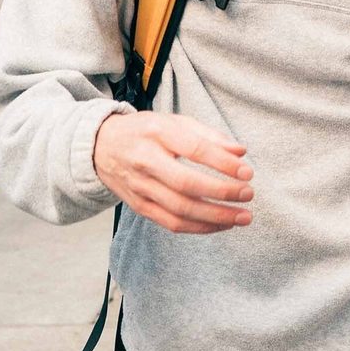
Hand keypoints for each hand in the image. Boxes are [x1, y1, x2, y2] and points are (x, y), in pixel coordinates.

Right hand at [93, 112, 253, 234]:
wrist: (101, 147)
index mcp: (157, 133)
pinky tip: (221, 225)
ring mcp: (140, 187)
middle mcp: (145, 161)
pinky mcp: (139, 206)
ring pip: (180, 210)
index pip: (194, 149)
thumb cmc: (145, 132)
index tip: (247, 172)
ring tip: (242, 217)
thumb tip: (240, 151)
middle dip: (222, 193)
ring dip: (216, 217)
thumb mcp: (174, 122)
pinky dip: (199, 228)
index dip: (223, 163)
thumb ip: (208, 135)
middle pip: (186, 184)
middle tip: (248, 194)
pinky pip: (171, 223)